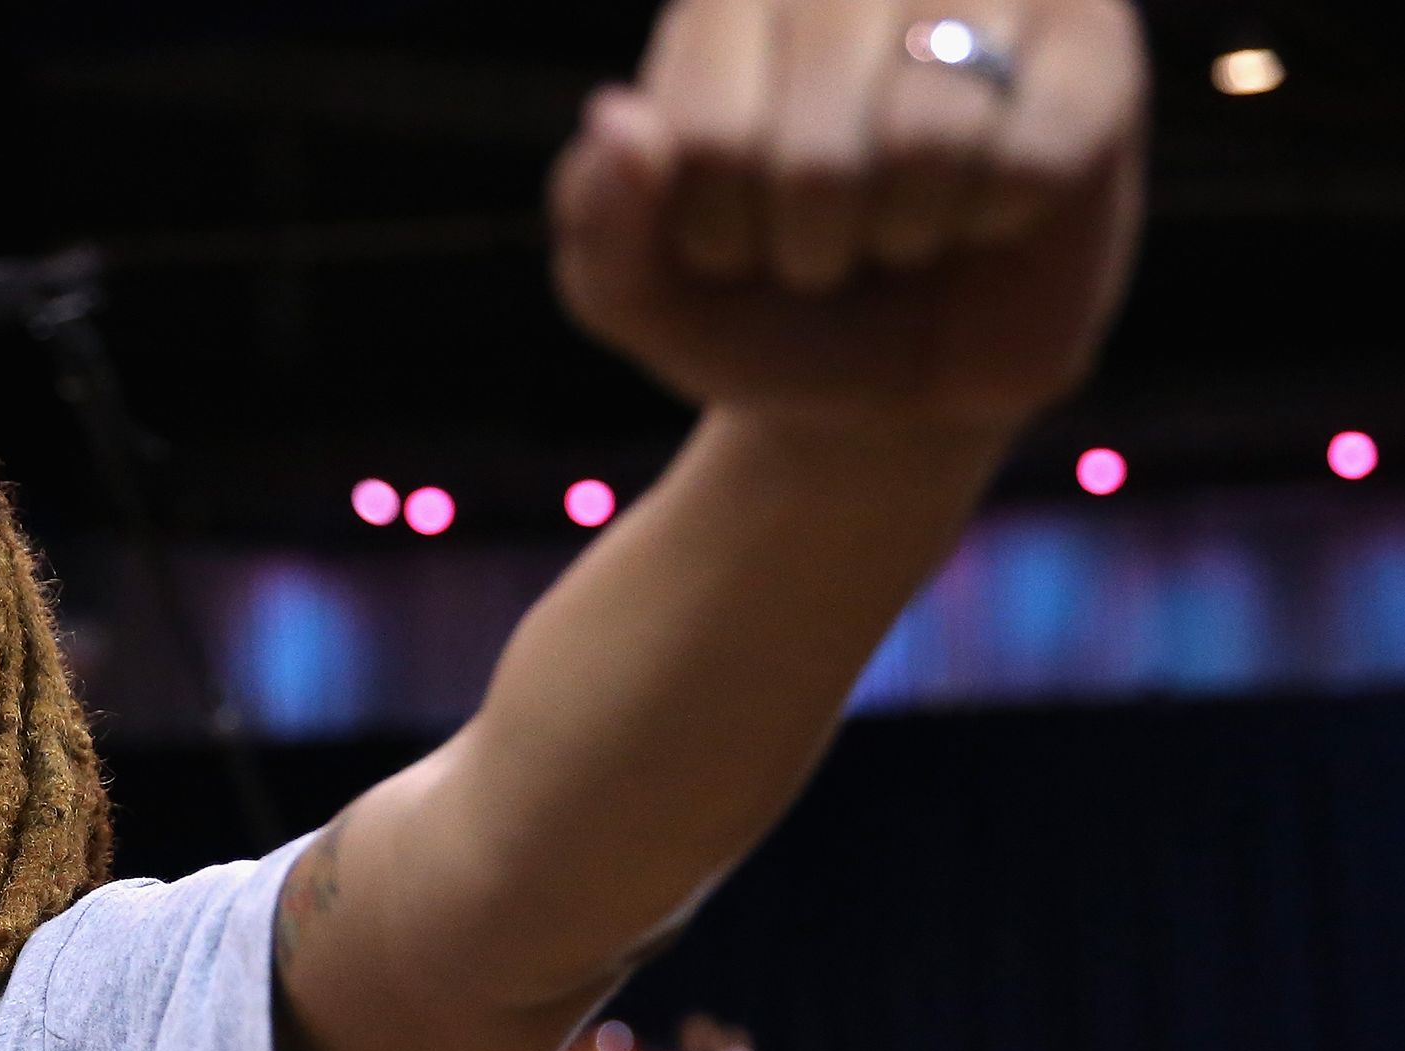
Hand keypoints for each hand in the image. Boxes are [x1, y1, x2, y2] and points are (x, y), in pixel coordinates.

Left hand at [553, 0, 1146, 427]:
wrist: (895, 374)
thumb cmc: (757, 305)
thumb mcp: (642, 295)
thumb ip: (598, 222)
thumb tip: (619, 120)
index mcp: (720, 3)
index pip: (704, 137)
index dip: (719, 236)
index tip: (735, 241)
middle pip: (810, 148)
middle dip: (812, 247)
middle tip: (827, 242)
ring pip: (926, 141)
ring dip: (905, 233)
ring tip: (902, 219)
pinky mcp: (1090, 41)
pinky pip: (1033, 155)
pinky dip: (997, 217)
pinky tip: (987, 201)